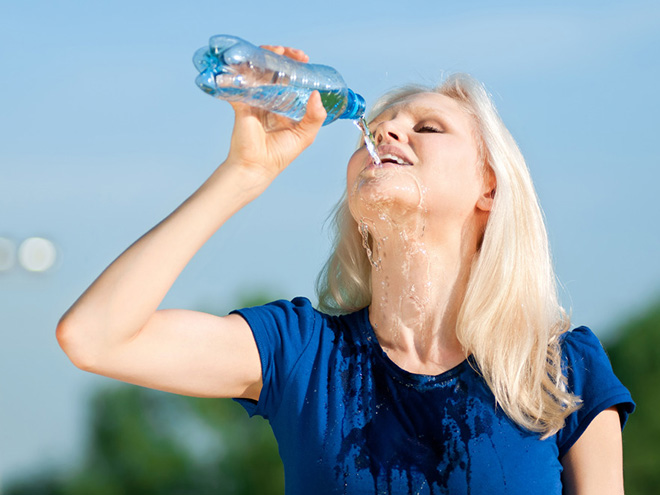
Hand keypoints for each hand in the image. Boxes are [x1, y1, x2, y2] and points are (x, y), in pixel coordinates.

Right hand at [224, 45, 326, 183]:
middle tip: (293, 54)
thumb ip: (314, 117)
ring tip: (276, 51)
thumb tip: (317, 95)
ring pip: (257, 70)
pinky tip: (251, 63)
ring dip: (265, 56)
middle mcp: (267, 98)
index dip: (295, 64)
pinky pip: (239, 83)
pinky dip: (242, 72)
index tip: (304, 58)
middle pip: (272, 68)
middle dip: (281, 55)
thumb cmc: (280, 154)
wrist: (257, 167)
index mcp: (282, 104)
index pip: (288, 77)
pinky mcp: (241, 103)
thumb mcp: (305, 135)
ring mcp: (253, 98)